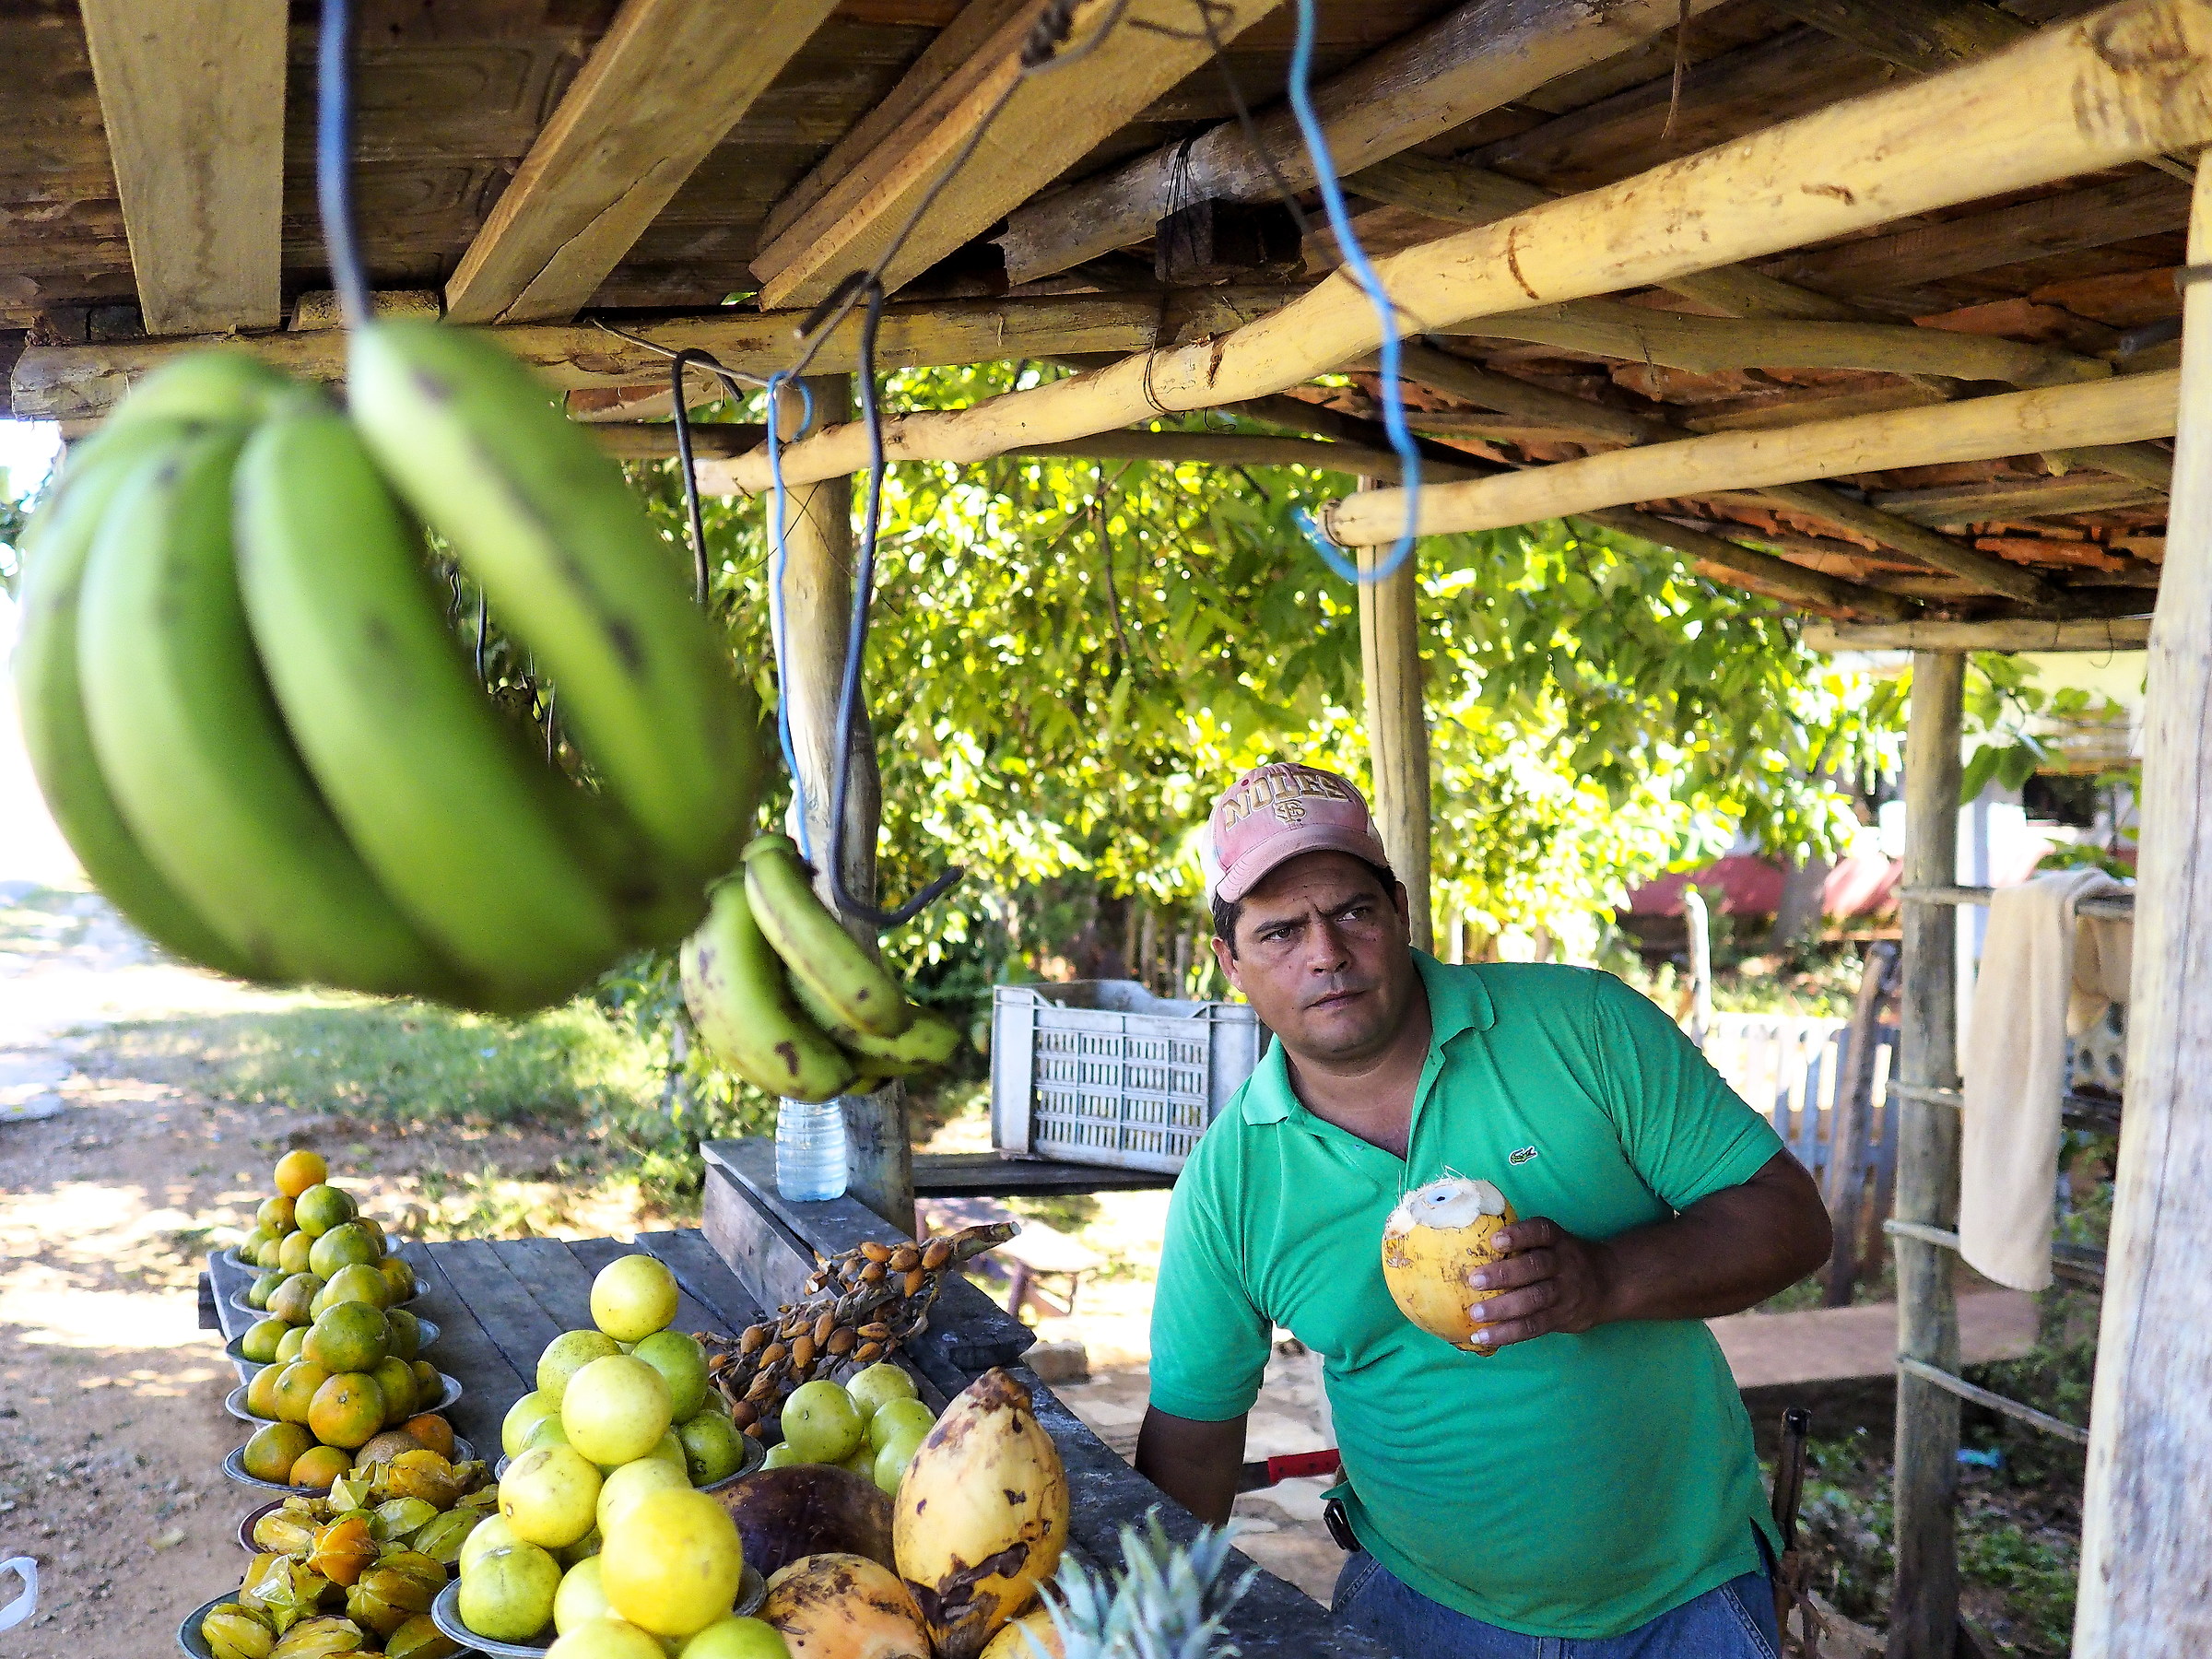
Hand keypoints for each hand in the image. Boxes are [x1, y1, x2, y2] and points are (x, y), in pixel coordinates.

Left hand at [1464, 1217, 1616, 1350]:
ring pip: (1534, 1300)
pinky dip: (1507, 1333)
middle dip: (1505, 1275)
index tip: (1495, 1240)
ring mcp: (1564, 1293)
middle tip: (1474, 1280)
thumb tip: (1467, 1240)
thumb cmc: (1561, 1258)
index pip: (1540, 1232)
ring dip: (1503, 1308)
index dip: (1519, 1235)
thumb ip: (1523, 1242)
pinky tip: (1483, 1336)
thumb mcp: (1552, 1241)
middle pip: (1536, 1267)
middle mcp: (1563, 1264)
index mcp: (1557, 1240)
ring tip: (1475, 1314)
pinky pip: (1533, 1327)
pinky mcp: (1560, 1318)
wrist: (1607, 1283)